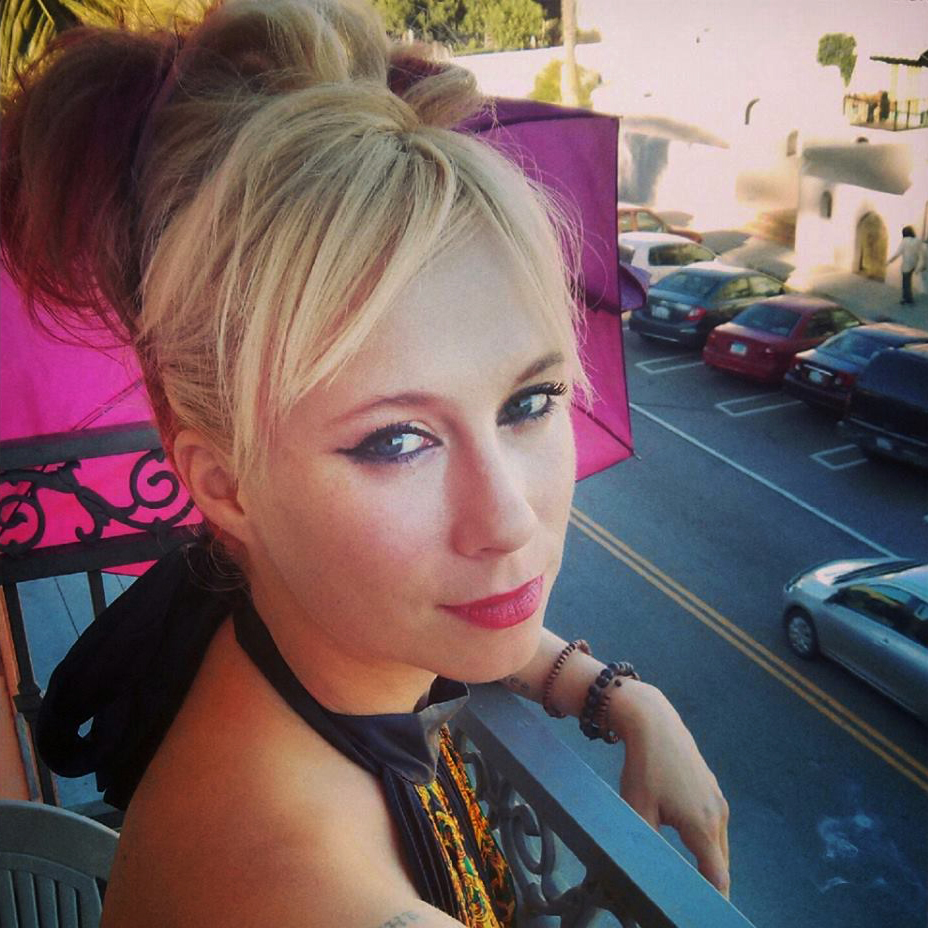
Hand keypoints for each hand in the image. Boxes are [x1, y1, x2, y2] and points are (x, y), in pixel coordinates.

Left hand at [608, 681, 729, 896]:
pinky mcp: (711, 789)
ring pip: (718, 844)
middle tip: (697, 904)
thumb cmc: (643, 766)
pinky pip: (713, 826)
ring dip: (709, 862)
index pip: (717, 877)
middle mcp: (717, 814)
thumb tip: (647, 871)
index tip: (707, 914)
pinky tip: (693, 848)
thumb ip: (647, 844)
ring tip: (696, 883)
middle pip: (720, 863)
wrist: (653, 721)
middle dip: (712, 885)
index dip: (714, 901)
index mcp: (702, 825)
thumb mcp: (638, 809)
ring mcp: (717, 800)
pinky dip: (707, 842)